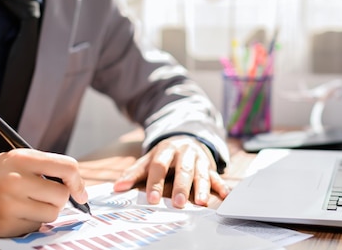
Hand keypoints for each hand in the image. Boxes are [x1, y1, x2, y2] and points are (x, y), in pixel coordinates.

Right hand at [0, 149, 87, 236]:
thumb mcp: (12, 159)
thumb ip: (43, 166)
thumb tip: (75, 185)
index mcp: (22, 158)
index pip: (67, 168)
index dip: (78, 182)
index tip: (80, 192)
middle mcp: (17, 181)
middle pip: (62, 196)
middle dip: (60, 198)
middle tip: (48, 196)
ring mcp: (10, 205)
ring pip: (51, 214)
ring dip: (46, 211)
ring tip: (27, 203)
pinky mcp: (4, 226)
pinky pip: (34, 227)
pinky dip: (30, 222)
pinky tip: (14, 213)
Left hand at [112, 135, 228, 207]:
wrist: (187, 138)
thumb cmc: (165, 154)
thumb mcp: (149, 158)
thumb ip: (134, 173)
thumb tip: (117, 187)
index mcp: (166, 149)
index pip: (159, 166)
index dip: (155, 182)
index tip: (153, 199)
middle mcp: (184, 152)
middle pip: (183, 169)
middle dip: (181, 187)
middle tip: (178, 203)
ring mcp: (198, 158)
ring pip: (201, 173)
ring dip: (202, 188)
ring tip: (200, 202)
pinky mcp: (210, 166)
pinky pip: (216, 175)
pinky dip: (221, 185)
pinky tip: (224, 194)